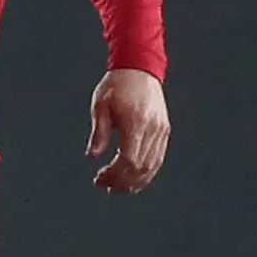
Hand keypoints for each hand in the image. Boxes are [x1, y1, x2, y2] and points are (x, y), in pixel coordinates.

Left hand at [88, 66, 170, 193]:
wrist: (139, 68)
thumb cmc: (115, 86)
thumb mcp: (100, 106)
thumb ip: (99, 133)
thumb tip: (92, 156)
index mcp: (136, 122)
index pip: (129, 159)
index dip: (115, 174)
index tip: (99, 178)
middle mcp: (153, 129)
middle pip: (141, 166)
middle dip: (122, 181)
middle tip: (104, 186)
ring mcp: (161, 130)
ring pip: (153, 165)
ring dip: (136, 180)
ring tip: (117, 188)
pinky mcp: (164, 130)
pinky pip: (158, 157)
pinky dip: (147, 172)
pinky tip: (134, 179)